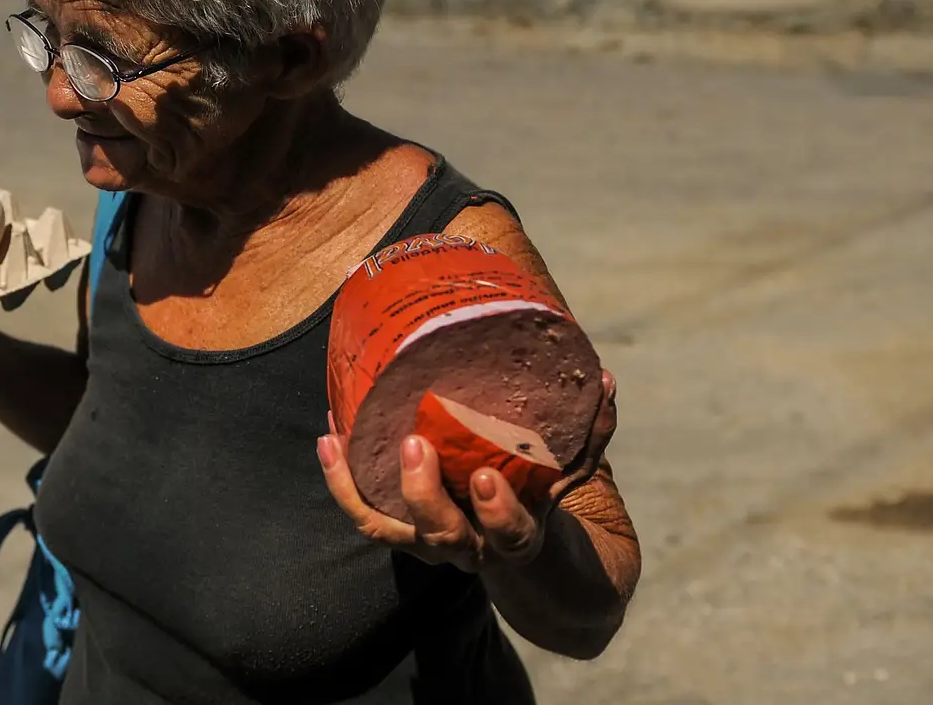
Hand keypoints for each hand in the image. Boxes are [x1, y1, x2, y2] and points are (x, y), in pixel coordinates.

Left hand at [318, 370, 617, 572]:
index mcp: (516, 536)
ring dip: (358, 487)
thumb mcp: (571, 470)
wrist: (518, 554)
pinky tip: (326, 438)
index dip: (497, 511)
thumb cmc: (542, 496)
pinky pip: (362, 513)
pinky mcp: (398, 529)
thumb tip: (606, 378)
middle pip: (441, 535)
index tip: (487, 477)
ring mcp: (427, 541)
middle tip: (415, 444)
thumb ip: (591, 431)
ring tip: (338, 439)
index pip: (510, 534)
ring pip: (387, 528)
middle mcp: (469, 546)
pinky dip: (339, 480)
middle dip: (424, 494)